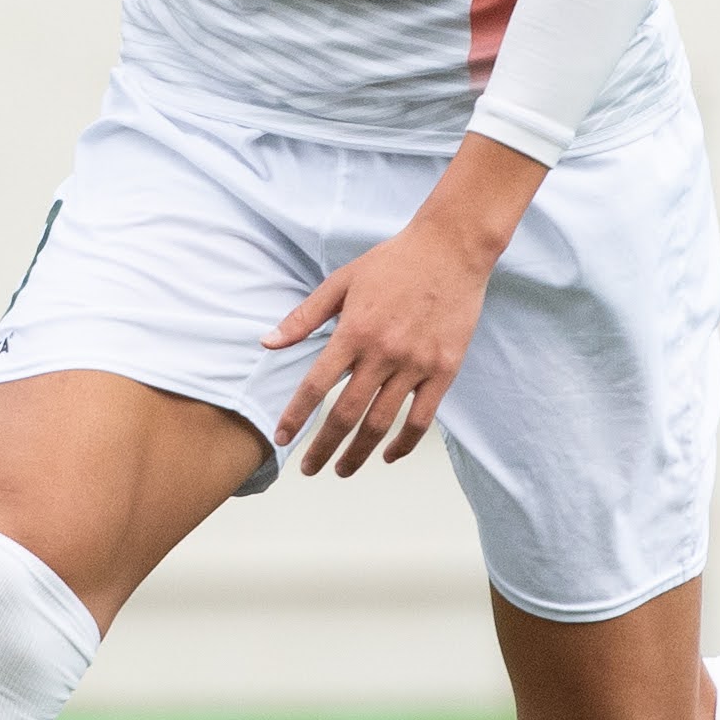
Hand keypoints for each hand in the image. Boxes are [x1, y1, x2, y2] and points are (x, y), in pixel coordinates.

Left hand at [261, 175, 519, 476]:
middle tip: (310, 469)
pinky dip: (403, 444)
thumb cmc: (393, 262)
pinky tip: (388, 454)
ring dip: (359, 453)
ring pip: (382, 423)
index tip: (282, 437)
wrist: (450, 249)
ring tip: (343, 470)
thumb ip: (304, 317)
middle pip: (346, 414)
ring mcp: (415, 364)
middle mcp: (383, 353)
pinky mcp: (443, 370)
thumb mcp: (342, 281)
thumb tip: (268, 342)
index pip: (316, 386)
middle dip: (323, 447)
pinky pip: (421, 419)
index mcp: (353, 331)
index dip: (296, 416)